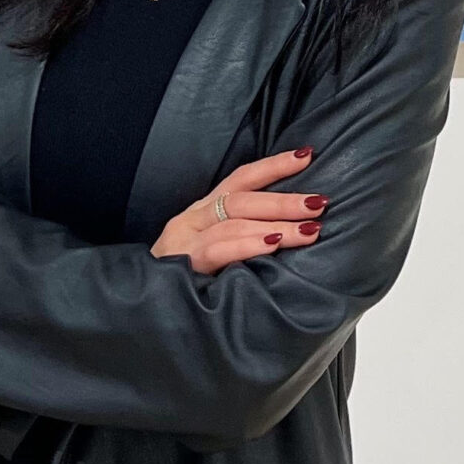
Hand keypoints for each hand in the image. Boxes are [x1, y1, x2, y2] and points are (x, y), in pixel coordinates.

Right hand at [152, 148, 326, 275]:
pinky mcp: (180, 264)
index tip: (306, 156)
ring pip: (234, 222)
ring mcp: (184, 240)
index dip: (274, 166)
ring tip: (308, 229)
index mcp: (203, 211)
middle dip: (284, 200)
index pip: (241, 179)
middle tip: (320, 203)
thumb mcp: (215, 249)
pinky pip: (217, 249)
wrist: (143, 307)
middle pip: (242, 199)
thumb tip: (294, 227)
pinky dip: (248, 245)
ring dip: (276, 224)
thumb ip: (243, 234)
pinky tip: (272, 245)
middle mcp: (193, 219)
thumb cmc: (188, 279)